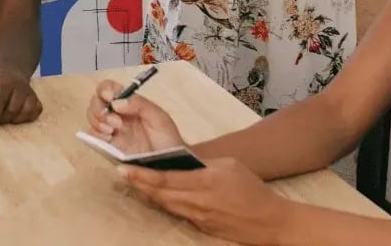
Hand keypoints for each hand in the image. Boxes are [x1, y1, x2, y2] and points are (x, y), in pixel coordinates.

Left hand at [0, 67, 41, 131]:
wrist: (13, 70)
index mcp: (6, 83)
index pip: (0, 103)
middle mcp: (21, 88)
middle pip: (13, 110)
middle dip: (3, 119)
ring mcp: (31, 94)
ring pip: (26, 113)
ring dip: (15, 120)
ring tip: (7, 116)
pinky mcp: (37, 99)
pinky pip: (35, 113)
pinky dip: (27, 118)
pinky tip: (18, 115)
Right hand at [85, 79, 183, 155]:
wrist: (171, 165)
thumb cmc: (168, 139)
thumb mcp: (159, 117)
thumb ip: (140, 104)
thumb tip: (116, 102)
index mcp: (129, 103)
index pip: (109, 88)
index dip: (105, 89)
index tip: (109, 97)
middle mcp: (117, 114)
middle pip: (96, 102)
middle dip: (100, 109)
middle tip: (115, 122)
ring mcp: (112, 130)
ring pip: (92, 118)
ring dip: (98, 122)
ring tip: (112, 131)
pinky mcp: (108, 146)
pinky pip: (93, 137)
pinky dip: (95, 136)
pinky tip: (108, 139)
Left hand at [120, 157, 288, 244]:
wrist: (269, 222)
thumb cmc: (252, 189)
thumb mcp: (229, 165)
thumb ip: (203, 164)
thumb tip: (182, 162)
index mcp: (207, 181)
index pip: (167, 178)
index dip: (143, 174)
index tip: (124, 167)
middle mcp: (199, 202)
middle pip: (161, 194)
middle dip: (139, 183)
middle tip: (121, 172)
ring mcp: (199, 217)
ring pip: (166, 205)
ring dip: (148, 193)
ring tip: (133, 181)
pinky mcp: (201, 227)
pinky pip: (177, 213)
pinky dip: (164, 203)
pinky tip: (155, 195)